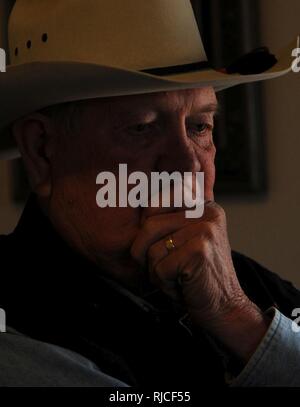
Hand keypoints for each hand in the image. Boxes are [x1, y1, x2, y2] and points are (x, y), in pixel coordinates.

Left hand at [131, 201, 270, 360]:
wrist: (225, 308)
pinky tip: (184, 286)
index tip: (164, 247)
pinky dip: (165, 284)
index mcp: (203, 205)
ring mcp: (205, 230)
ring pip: (152, 249)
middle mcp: (206, 212)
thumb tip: (178, 183)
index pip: (154, 204)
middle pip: (149, 226)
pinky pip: (160, 267)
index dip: (147, 231)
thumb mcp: (190, 238)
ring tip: (180, 276)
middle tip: (169, 267)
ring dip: (158, 272)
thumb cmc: (199, 275)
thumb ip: (179, 212)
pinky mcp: (199, 251)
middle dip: (147, 253)